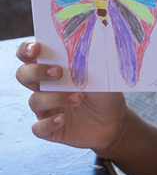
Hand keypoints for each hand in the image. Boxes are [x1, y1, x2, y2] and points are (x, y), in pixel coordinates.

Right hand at [16, 41, 127, 155]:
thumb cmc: (105, 92)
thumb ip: (87, 61)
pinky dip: (48, 123)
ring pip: (34, 101)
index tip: (37, 48)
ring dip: (55, 98)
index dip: (26, 50)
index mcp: (53, 67)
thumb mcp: (100, 74)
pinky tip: (63, 119)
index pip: (29, 55)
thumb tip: (83, 45)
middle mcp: (44, 87)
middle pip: (23, 75)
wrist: (115, 121)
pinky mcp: (49, 129)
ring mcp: (45, 108)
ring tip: (79, 98)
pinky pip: (38, 128)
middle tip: (58, 73)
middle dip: (37, 72)